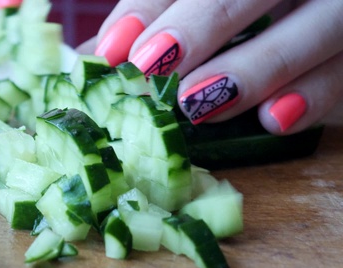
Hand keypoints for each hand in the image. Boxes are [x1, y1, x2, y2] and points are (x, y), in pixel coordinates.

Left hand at [90, 0, 342, 134]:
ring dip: (255, 67)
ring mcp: (336, 14)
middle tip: (152, 66)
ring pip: (317, 29)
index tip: (113, 49)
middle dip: (203, 24)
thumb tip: (87, 61)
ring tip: (197, 101)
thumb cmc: (233, 21)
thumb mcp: (193, 9)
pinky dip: (314, 97)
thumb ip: (151, 24)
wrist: (304, 17)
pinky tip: (273, 120)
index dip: (151, 6)